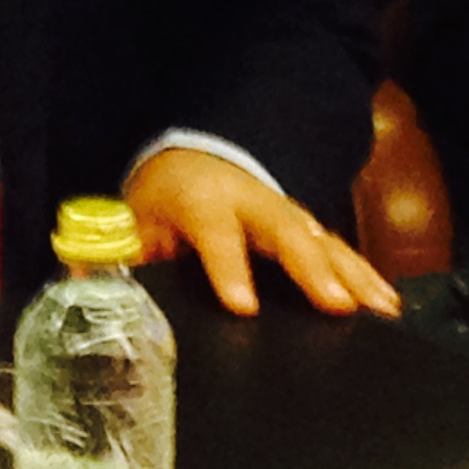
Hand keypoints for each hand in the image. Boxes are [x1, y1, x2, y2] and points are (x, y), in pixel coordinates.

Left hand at [123, 148, 397, 318]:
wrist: (193, 160)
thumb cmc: (163, 200)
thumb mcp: (133, 221)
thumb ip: (115, 254)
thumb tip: (82, 282)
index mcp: (199, 199)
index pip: (214, 232)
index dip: (228, 267)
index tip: (242, 305)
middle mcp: (249, 200)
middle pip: (284, 230)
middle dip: (311, 266)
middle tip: (335, 305)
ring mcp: (282, 211)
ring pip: (321, 237)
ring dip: (351, 272)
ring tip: (378, 308)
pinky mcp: (304, 227)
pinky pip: (338, 249)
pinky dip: (364, 274)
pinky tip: (387, 303)